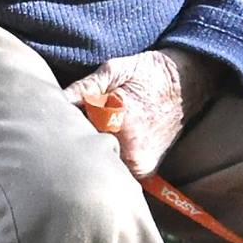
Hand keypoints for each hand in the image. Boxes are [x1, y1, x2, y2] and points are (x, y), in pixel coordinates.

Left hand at [61, 48, 218, 177]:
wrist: (185, 84)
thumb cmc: (148, 73)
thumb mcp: (114, 70)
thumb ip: (84, 88)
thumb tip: (56, 101)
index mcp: (120, 124)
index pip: (76, 136)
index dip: (68, 125)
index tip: (66, 117)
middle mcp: (131, 153)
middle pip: (87, 155)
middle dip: (79, 142)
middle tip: (83, 124)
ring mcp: (139, 167)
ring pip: (101, 165)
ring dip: (95, 152)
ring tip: (99, 131)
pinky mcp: (145, 172)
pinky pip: (116, 170)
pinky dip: (110, 158)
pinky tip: (111, 141)